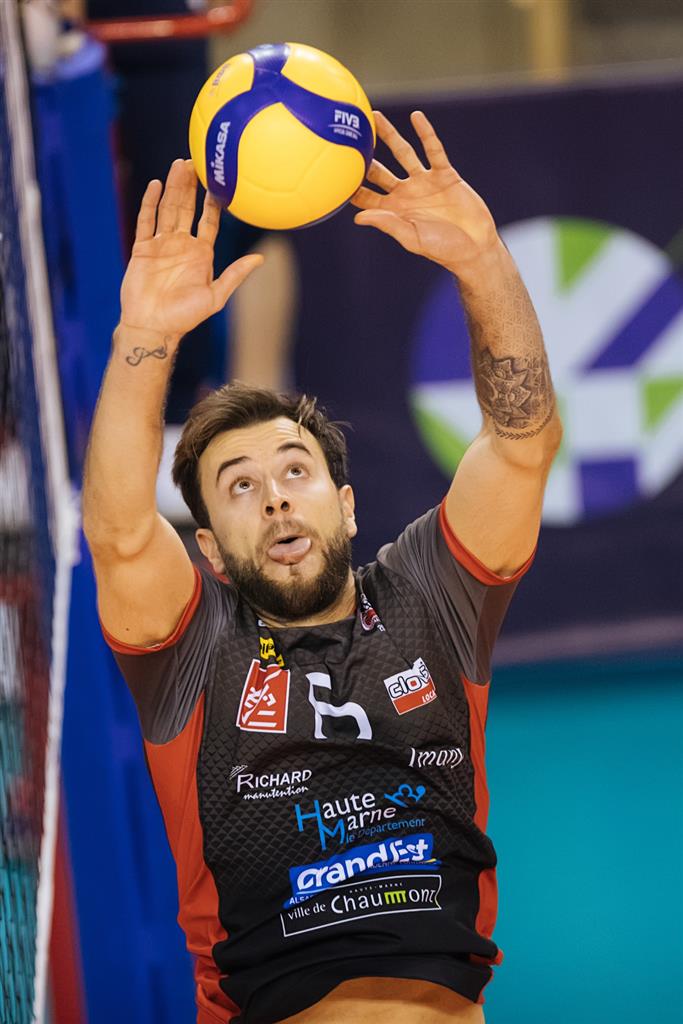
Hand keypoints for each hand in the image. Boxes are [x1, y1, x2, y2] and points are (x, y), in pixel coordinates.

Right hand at [120, 159, 262, 341]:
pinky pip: (145, 221)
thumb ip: (236, 275)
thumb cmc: (185, 317)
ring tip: (178, 165)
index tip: (218, 183)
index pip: (208, 222)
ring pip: (167, 209)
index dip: (213, 203)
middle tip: (194, 162)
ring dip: (173, 188)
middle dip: (190, 186)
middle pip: (186, 209)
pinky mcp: (142, 248)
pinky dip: (150, 203)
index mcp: (200, 254)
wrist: (153, 326)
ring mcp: (161, 245)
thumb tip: (261, 259)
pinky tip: (156, 185)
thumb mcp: (216, 296)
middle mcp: (181, 245)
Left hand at [351, 111, 499, 277]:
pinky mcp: (445, 174)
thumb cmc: (442, 249)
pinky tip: (416, 117)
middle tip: (348, 137)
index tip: (334, 171)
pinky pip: (434, 150)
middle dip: (365, 156)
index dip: (351, 186)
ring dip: (390, 135)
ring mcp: (425, 182)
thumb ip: (387, 224)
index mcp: (394, 210)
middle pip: (380, 170)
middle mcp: (406, 193)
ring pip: (403, 153)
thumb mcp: (412, 238)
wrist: (474, 246)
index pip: (367, 196)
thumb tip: (358, 217)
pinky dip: (426, 133)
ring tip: (376, 117)